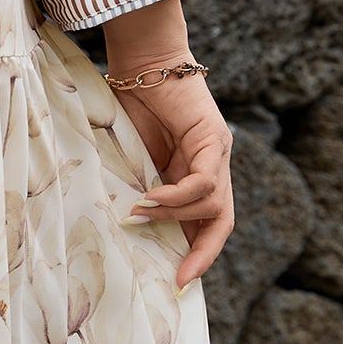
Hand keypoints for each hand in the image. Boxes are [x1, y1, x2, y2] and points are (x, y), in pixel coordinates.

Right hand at [108, 67, 233, 289]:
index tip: (176, 284)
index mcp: (194, 174)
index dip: (196, 254)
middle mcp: (214, 167)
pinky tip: (150, 197)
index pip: (206, 223)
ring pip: (212, 204)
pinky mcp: (215, 138)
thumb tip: (122, 224)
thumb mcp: (132, 156)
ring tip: (140, 211)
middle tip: (178, 277)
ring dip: (172, 215)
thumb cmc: (129, 103)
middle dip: (201, 254)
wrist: (140, 60)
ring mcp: (218, 153)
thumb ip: (137, 185)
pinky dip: (177, 196)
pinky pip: (203, 181)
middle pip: (220, 222)